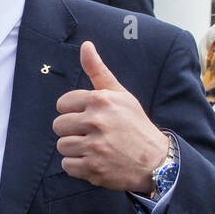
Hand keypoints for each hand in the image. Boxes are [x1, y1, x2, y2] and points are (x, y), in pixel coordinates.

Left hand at [53, 41, 168, 192]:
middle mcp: (96, 121)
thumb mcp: (120, 94)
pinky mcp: (93, 168)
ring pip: (62, 145)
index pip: (62, 104)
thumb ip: (98, 71)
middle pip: (59, 125)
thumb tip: (85, 45)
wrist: (155, 160)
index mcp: (101, 100)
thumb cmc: (134, 124)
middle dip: (72, 131)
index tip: (89, 117)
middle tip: (92, 134)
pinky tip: (94, 160)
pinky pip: (67, 165)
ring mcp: (95, 146)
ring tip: (95, 147)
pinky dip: (78, 166)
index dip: (74, 112)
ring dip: (75, 149)